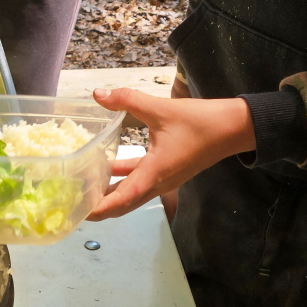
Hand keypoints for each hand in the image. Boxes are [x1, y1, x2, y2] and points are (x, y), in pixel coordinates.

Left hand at [86, 88, 255, 220]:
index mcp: (155, 174)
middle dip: (96, 207)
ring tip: (81, 189)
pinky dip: (119, 178)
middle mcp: (157, 183)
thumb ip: (127, 100)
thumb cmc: (201, 122)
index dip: (98, 209)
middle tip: (71, 204)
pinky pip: (137, 180)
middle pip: (121, 204)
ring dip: (107, 194)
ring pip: (128, 193)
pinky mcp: (164, 172)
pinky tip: (103, 166)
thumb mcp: (161, 109)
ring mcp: (161, 179)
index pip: (121, 200)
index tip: (78, 213)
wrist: (234, 128)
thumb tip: (98, 94)